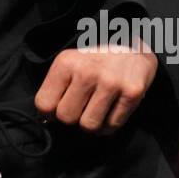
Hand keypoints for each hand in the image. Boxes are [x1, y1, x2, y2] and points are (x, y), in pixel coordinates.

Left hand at [34, 44, 156, 132]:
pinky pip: (111, 126)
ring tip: (95, 109)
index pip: (44, 103)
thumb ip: (55, 88)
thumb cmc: (96, 62)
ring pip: (88, 126)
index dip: (48, 112)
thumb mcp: (71, 64)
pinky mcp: (131, 94)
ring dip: (91, 123)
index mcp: (67, 62)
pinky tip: (109, 111)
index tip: (56, 108)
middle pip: (66, 117)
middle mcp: (87, 72)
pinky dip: (108, 125)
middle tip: (80, 107)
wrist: (134, 51)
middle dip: (71, 117)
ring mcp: (110, 83)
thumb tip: (45, 119)